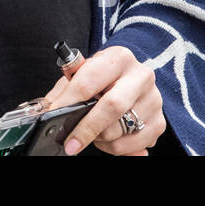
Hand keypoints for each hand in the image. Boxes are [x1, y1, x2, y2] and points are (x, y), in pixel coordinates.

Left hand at [41, 45, 164, 155]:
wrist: (131, 76)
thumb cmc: (101, 76)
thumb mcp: (81, 75)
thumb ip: (63, 92)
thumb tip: (44, 112)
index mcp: (118, 57)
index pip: (89, 81)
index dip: (68, 101)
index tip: (54, 116)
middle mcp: (141, 76)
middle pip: (112, 106)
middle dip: (86, 128)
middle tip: (70, 144)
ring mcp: (154, 100)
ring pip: (120, 130)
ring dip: (99, 138)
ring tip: (91, 132)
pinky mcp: (160, 123)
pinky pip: (132, 146)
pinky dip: (114, 148)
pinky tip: (108, 137)